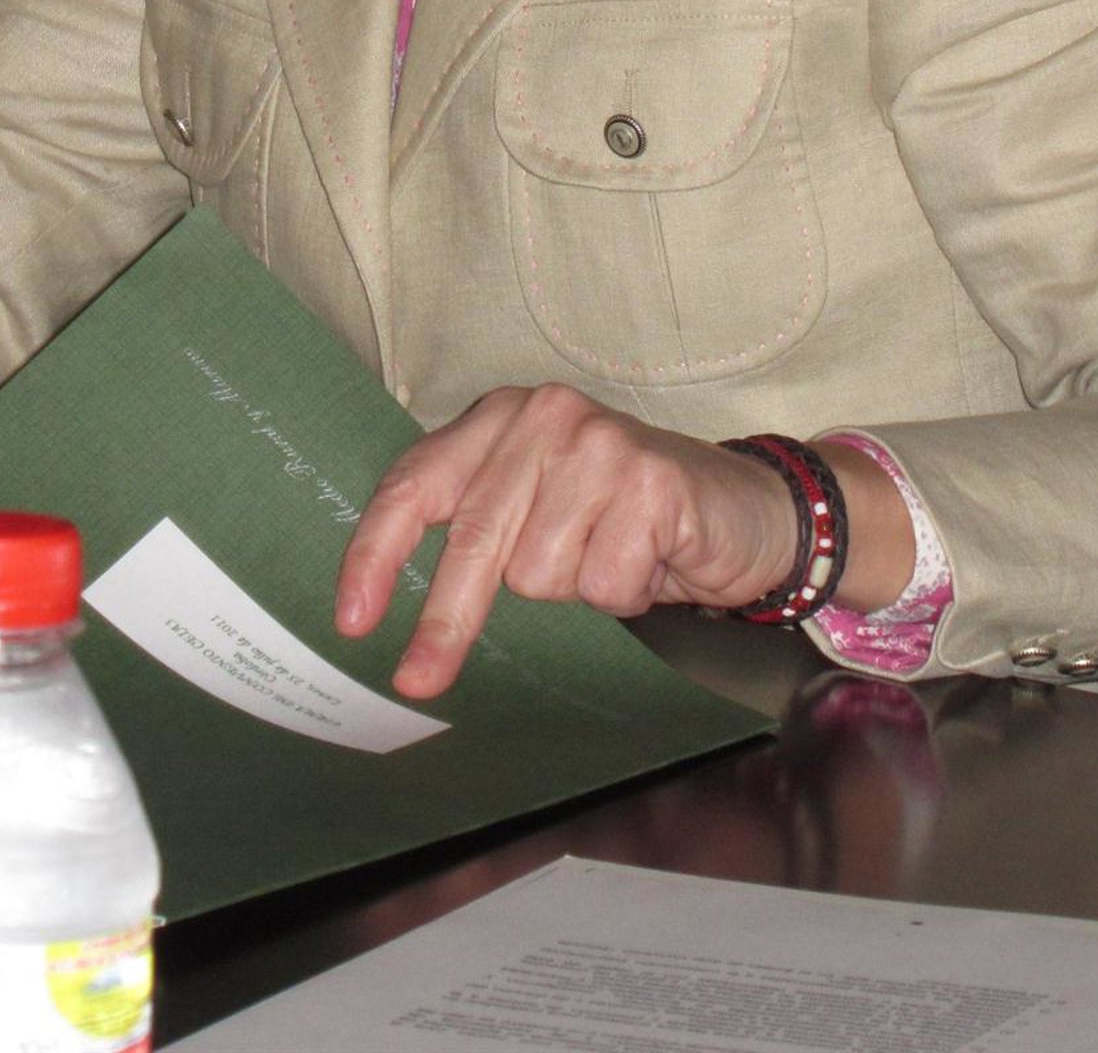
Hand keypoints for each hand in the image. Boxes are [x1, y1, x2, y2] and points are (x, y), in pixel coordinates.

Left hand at [334, 384, 798, 699]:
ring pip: (539, 571)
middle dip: (446, 619)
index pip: (416, 483)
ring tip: (607, 559)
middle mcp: (542, 416)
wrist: (743, 506)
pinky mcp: (650, 480)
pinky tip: (647, 559)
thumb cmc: (623, 515)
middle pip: (472, 537)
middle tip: (417, 680)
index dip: (376, 553)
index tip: (354, 619)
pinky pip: (603, 582)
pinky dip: (623, 591)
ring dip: (574, 590)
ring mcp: (598, 443)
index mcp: (499, 418)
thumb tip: (390, 609)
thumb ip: (479, 526)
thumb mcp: (539, 505)